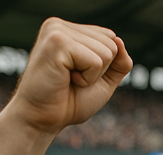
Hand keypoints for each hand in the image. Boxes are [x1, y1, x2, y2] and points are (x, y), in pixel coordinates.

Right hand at [5, 18, 132, 135]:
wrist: (42, 120)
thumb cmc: (69, 102)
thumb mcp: (103, 81)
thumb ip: (119, 62)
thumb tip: (120, 41)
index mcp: (69, 30)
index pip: (111, 39)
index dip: (104, 66)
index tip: (78, 76)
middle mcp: (60, 25)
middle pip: (111, 44)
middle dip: (99, 71)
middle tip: (71, 80)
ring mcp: (57, 30)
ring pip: (106, 52)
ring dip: (92, 76)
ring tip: (67, 79)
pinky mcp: (57, 41)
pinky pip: (96, 61)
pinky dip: (87, 79)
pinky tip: (65, 79)